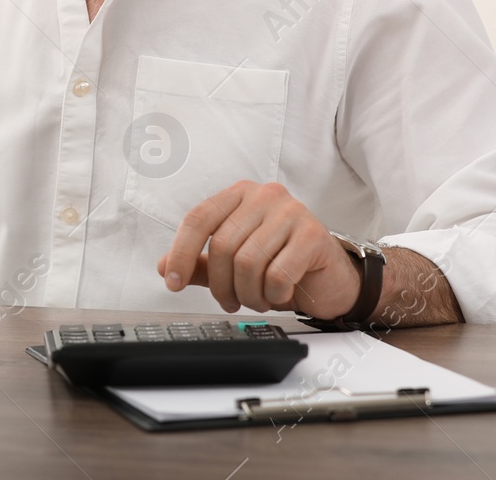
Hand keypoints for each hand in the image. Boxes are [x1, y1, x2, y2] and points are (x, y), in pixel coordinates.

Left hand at [157, 181, 360, 319]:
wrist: (331, 280)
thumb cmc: (282, 266)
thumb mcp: (234, 265)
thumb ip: (201, 263)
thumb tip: (163, 266)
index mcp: (239, 194)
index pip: (198, 219)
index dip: (181, 253)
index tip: (172, 281)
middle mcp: (264, 195)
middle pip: (222, 246)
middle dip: (221, 285)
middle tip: (231, 301)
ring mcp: (291, 212)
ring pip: (248, 262)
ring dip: (248, 294)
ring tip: (257, 299)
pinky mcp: (313, 235)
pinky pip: (277, 275)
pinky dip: (273, 295)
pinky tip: (280, 295)